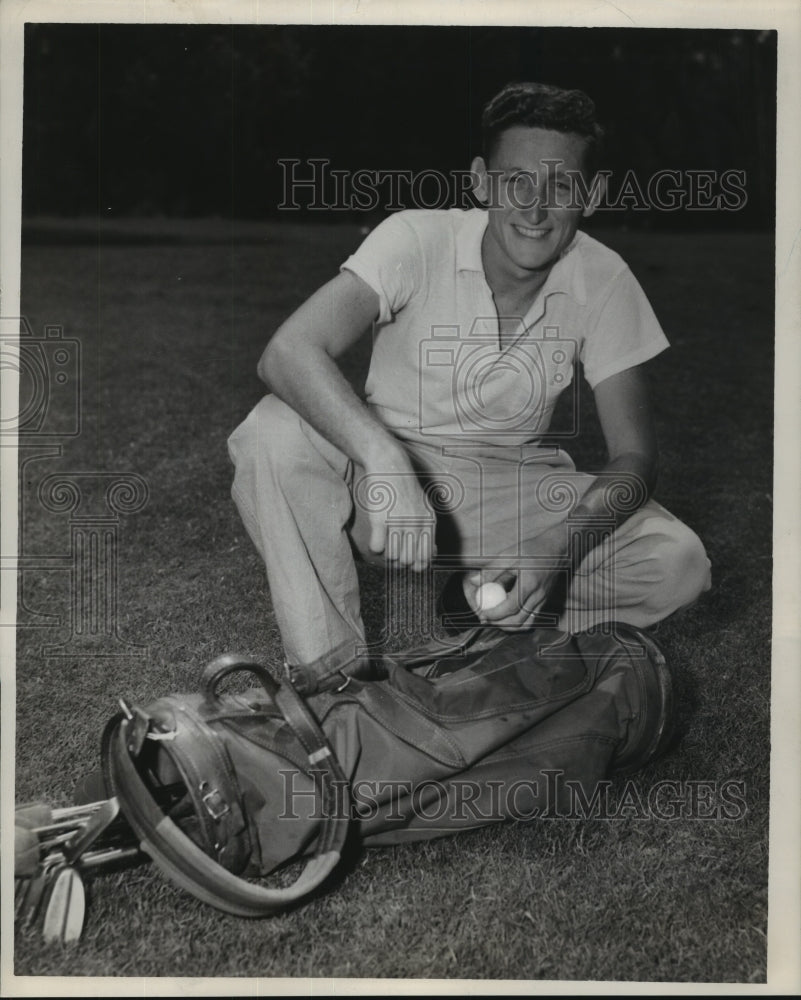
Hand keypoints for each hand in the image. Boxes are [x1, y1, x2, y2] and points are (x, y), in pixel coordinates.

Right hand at [360, 449, 436, 571]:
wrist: (389, 465)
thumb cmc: (405, 488)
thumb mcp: (425, 506)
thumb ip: (429, 529)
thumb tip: (433, 553)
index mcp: (428, 521)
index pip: (426, 556)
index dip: (418, 565)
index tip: (411, 564)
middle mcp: (415, 523)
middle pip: (409, 560)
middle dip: (401, 562)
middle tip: (395, 555)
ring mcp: (398, 521)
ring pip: (393, 557)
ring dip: (388, 556)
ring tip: (386, 547)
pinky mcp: (380, 519)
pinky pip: (377, 547)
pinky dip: (375, 548)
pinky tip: (376, 540)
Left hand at [463, 524, 567, 628]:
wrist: (557, 549)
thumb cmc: (532, 549)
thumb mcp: (509, 555)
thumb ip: (491, 570)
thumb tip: (473, 581)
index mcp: (529, 583)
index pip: (511, 607)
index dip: (495, 614)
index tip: (482, 613)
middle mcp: (538, 596)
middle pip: (519, 621)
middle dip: (499, 624)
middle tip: (485, 618)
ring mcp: (543, 601)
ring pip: (526, 624)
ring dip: (509, 626)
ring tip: (496, 619)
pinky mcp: (545, 602)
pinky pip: (532, 619)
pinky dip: (518, 621)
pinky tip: (508, 614)